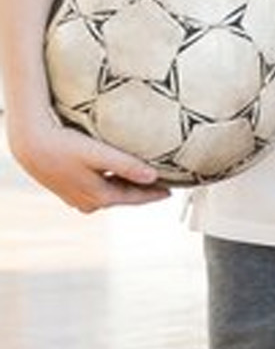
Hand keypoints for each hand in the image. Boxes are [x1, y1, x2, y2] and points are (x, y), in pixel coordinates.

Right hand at [12, 118, 168, 212]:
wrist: (29, 145)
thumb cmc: (64, 146)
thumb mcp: (99, 155)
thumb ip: (127, 166)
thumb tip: (153, 177)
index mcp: (101, 197)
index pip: (136, 198)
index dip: (155, 194)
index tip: (172, 190)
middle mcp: (89, 203)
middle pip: (123, 196)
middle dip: (141, 191)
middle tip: (161, 184)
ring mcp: (76, 199)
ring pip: (109, 193)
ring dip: (124, 186)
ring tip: (141, 179)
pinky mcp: (67, 190)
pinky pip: (95, 189)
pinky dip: (108, 183)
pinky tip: (112, 174)